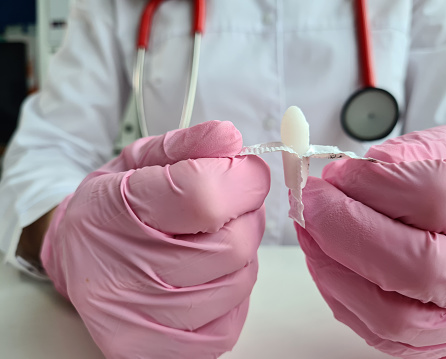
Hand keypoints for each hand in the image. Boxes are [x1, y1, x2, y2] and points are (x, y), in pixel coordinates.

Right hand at [41, 121, 270, 358]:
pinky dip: (230, 294)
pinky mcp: (156, 350)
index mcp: (115, 211)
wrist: (78, 256)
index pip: (204, 196)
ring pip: (238, 283)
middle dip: (247, 217)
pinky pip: (229, 324)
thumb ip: (188, 145)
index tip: (246, 171)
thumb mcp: (140, 160)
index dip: (242, 179)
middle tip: (229, 207)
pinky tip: (206, 276)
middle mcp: (123, 275)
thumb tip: (232, 139)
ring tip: (211, 240)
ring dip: (240, 256)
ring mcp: (140, 320)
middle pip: (232, 245)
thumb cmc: (113, 205)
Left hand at [294, 125, 445, 357]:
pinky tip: (325, 258)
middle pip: (415, 264)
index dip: (373, 182)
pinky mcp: (431, 344)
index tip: (338, 172)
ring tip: (310, 229)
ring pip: (391, 313)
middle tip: (311, 201)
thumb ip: (410, 155)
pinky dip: (338, 291)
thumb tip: (351, 172)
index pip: (435, 197)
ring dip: (333, 265)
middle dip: (344, 227)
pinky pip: (375, 332)